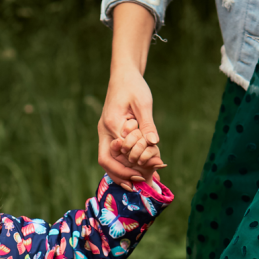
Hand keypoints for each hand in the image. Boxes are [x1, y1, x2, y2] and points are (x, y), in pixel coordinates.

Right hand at [99, 70, 163, 188]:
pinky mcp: (110, 133)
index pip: (117, 153)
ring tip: (136, 182)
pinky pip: (112, 154)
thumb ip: (147, 123)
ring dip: (120, 172)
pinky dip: (121, 164)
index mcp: (112, 123)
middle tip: (138, 183)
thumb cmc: (133, 86)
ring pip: (108, 160)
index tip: (143, 174)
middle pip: (106, 161)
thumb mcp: (143, 103)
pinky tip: (133, 171)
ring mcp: (105, 133)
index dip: (128, 166)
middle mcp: (104, 130)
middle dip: (121, 175)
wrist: (123, 75)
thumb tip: (154, 142)